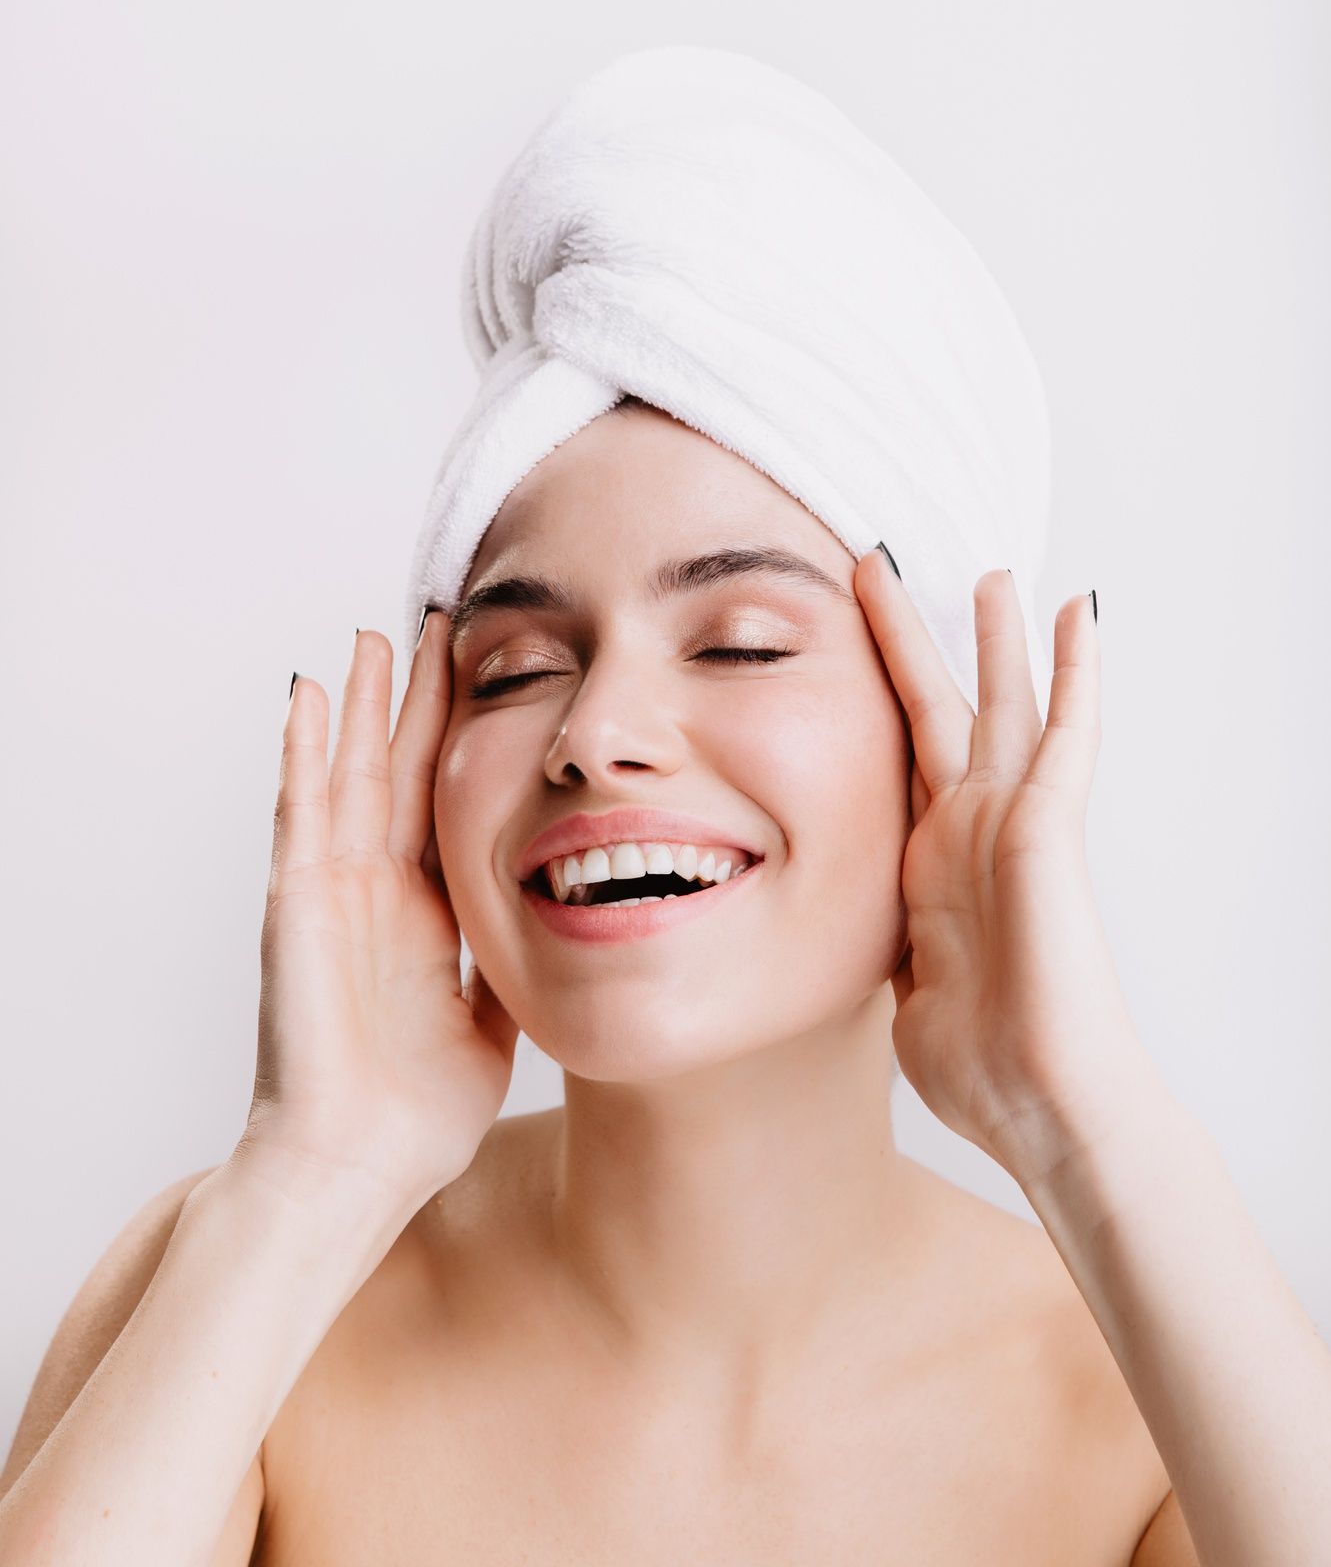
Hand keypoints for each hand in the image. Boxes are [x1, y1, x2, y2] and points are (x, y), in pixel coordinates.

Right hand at [238, 612, 519, 1221]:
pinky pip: (302, 811)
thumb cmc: (414, 1116)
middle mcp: (376, 892)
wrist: (355, 1169)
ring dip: (359, 705)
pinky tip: (307, 695)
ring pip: (348, 774)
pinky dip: (301, 750)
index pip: (445, 803)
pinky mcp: (297, 903)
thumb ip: (516, 965)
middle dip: (418, 700)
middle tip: (437, 624)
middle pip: (400, 771)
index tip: (488, 678)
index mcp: (423, 914)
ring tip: (373, 637)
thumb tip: (569, 926)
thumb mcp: (494, 1020)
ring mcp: (332, 891)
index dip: (464, 742)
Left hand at [854, 554, 1151, 1190]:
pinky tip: (1079, 615)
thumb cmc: (981, 1068)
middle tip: (887, 566)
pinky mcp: (1048, 827)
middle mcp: (969, 831)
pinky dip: (1077, 671)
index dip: (876, 700)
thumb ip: (896, 949)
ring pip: (1005, 704)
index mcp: (929, 863)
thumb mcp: (906, 989)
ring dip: (998, 637)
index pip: (899, 758)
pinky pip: (1067, 733)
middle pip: (941, 709)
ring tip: (993, 571)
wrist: (1037, 1103)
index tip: (849, 653)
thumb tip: (879, 951)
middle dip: (915, 639)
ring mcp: (1011, 824)